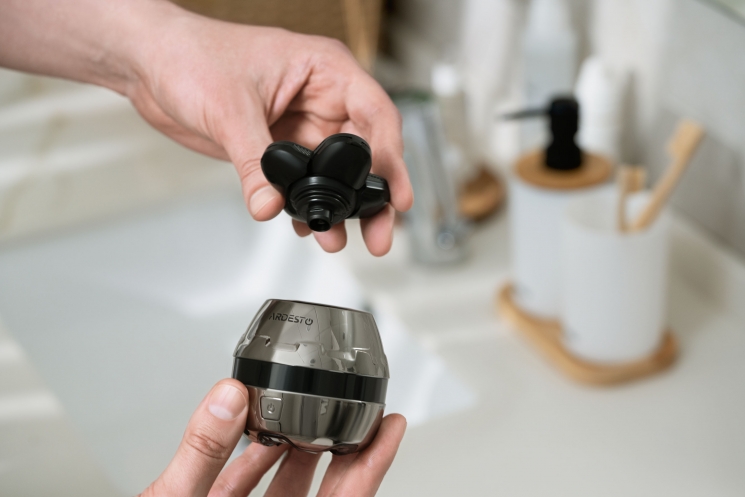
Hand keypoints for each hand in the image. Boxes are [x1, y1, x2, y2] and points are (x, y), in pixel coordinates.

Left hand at [123, 3, 412, 255]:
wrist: (150, 63)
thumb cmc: (190, 53)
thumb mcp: (228, 106)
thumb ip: (254, 161)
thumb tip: (270, 203)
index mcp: (324, 71)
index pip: (374, 114)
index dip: (389, 157)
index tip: (394, 194)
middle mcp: (320, 98)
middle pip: (363, 152)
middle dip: (372, 196)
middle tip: (381, 232)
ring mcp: (300, 125)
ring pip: (333, 174)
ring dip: (339, 208)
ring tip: (337, 238)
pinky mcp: (278, 147)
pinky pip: (302, 183)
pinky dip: (305, 205)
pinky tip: (304, 225)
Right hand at [140, 379, 405, 496]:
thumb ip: (203, 455)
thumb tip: (228, 401)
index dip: (373, 462)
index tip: (390, 428)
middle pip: (326, 494)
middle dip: (343, 448)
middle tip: (361, 412)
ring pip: (289, 492)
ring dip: (299, 451)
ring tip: (314, 413)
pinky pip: (250, 494)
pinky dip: (256, 464)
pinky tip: (258, 438)